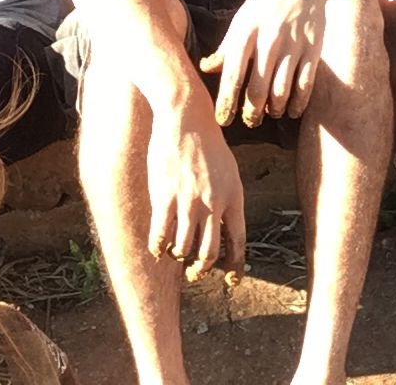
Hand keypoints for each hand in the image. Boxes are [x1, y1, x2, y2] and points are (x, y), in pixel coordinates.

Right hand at [146, 94, 246, 281]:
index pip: (238, 241)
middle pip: (210, 253)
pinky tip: (157, 248)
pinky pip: (161, 235)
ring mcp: (189, 202)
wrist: (186, 117)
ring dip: (179, 256)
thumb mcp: (228, 169)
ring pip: (184, 248)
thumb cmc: (207, 141)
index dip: (235, 265)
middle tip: (195, 272)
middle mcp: (214, 203)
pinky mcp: (165, 197)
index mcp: (234, 196)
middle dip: (202, 268)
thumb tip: (221, 223)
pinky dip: (159, 248)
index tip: (232, 279)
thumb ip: (225, 196)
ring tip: (175, 254)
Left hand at [201, 0, 327, 127]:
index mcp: (245, 31)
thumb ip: (226, 47)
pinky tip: (292, 110)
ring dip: (274, 110)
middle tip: (250, 121)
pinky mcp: (313, 49)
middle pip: (257, 89)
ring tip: (270, 114)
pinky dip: (298, 103)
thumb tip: (207, 69)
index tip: (223, 120)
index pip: (232, 75)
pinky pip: (306, 84)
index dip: (226, 102)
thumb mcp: (241, 18)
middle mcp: (269, 39)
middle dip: (251, 112)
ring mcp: (294, 45)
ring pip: (282, 91)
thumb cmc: (265, 1)